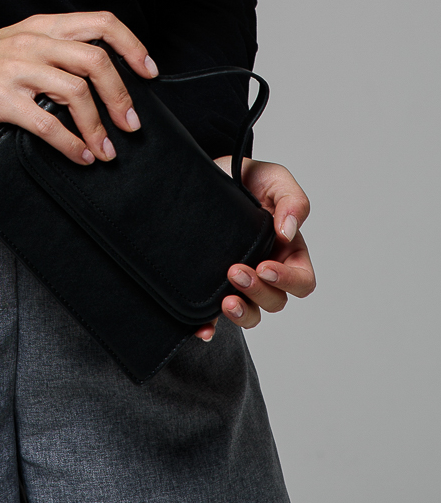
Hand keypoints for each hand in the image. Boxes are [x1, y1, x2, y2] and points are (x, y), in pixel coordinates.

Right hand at [0, 10, 158, 165]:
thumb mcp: (29, 40)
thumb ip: (64, 47)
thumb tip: (112, 73)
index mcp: (46, 25)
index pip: (101, 23)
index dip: (131, 46)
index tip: (148, 72)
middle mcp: (35, 43)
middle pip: (94, 61)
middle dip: (120, 95)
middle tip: (130, 123)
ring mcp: (19, 70)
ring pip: (75, 93)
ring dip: (98, 127)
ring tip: (106, 150)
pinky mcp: (4, 100)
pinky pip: (47, 124)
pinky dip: (70, 144)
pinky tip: (80, 155)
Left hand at [195, 157, 315, 340]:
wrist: (201, 174)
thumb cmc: (245, 176)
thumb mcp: (273, 177)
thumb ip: (292, 200)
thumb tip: (289, 232)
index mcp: (288, 250)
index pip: (302, 281)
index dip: (289, 281)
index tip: (265, 266)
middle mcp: (266, 270)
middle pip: (275, 300)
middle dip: (258, 291)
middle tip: (235, 271)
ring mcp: (239, 281)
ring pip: (252, 314)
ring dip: (242, 314)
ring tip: (224, 300)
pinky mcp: (211, 285)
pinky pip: (214, 317)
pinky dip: (211, 327)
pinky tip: (202, 328)